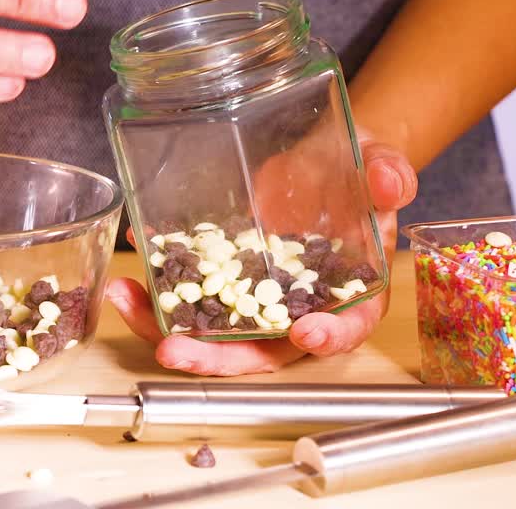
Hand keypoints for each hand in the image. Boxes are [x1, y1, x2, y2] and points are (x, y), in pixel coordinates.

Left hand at [108, 129, 417, 374]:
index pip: (345, 328)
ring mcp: (254, 297)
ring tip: (125, 300)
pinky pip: (189, 290)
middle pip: (261, 348)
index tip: (304, 334)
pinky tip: (131, 260)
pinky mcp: (223, 276)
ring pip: (212, 328)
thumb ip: (387, 174)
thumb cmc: (358, 171)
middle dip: (214, 357)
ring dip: (166, 325)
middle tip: (173, 350)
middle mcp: (297, 308)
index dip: (327, 337)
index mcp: (349, 296)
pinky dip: (157, 284)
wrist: (320, 159)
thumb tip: (390, 181)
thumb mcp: (378, 164)